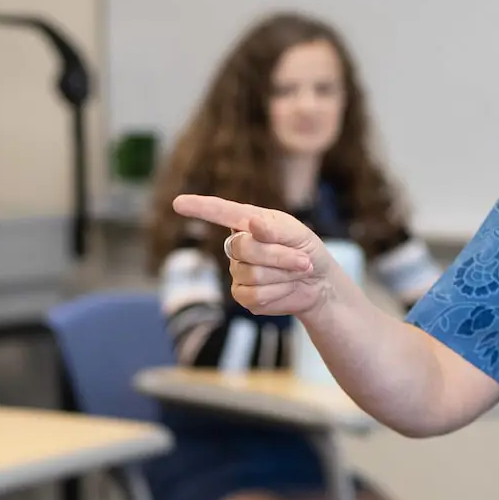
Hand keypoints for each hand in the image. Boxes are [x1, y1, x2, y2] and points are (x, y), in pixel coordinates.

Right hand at [171, 194, 343, 320]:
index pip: (219, 212)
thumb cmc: (307, 250)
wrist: (320, 284)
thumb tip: (251, 224)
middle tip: (302, 261)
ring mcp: (238, 272)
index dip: (199, 208)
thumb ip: (275, 228)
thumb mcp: (297, 233)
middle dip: (278, 255)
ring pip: (252, 273)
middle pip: (244, 248)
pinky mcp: (243, 296)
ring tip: (297, 272)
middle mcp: (238, 246)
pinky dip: (278, 292)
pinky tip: (287, 288)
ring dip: (283, 274)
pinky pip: (254, 294)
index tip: (178, 203)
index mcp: (248, 222)